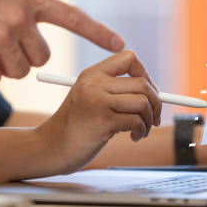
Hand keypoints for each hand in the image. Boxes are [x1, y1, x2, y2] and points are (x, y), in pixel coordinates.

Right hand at [0, 0, 123, 84]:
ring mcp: (1, 36)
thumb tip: (37, 22)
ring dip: (5, 65)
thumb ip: (27, 2)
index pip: (74, 18)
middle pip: (42, 57)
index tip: (120, 45)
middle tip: (7, 42)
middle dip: (28, 55)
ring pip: (19, 71)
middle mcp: (21, 19)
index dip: (98, 33)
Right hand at [37, 50, 161, 172]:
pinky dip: (141, 131)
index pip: (129, 58)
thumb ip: (115, 91)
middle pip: (142, 83)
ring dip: (149, 120)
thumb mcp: (90, 98)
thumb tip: (155, 93)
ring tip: (141, 130)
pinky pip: (136, 121)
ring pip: (143, 102)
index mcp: (92, 74)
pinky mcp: (102, 121)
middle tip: (154, 117)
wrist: (50, 148)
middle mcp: (94, 83)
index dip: (145, 74)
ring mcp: (97, 101)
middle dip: (156, 102)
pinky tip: (133, 137)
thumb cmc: (76, 127)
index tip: (147, 93)